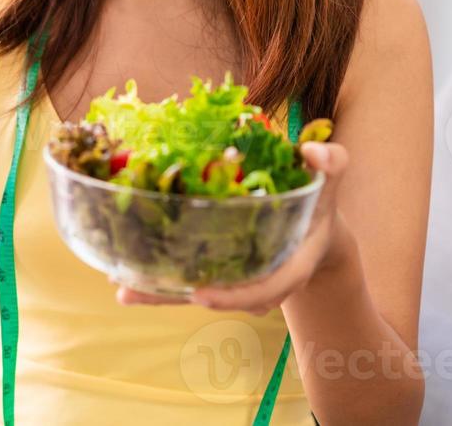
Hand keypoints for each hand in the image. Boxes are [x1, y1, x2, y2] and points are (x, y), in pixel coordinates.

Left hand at [113, 141, 352, 314]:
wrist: (316, 222)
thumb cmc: (320, 197)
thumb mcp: (329, 179)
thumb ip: (330, 164)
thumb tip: (314, 154)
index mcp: (291, 264)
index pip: (266, 288)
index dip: (235, 295)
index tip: (201, 295)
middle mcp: (261, 276)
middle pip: (221, 296)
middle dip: (179, 297)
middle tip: (136, 292)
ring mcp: (238, 275)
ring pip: (198, 290)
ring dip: (160, 294)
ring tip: (121, 290)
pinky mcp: (220, 268)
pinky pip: (190, 278)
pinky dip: (160, 281)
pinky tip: (124, 281)